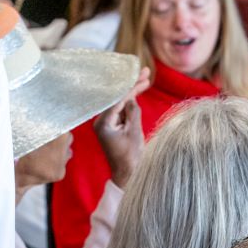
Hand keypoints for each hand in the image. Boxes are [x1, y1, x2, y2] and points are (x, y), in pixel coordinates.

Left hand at [94, 67, 148, 187]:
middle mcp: (101, 122)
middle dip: (132, 85)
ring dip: (132, 91)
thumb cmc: (131, 157)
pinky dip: (130, 102)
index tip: (143, 76)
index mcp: (103, 124)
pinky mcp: (111, 127)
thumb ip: (132, 112)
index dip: (131, 86)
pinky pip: (121, 110)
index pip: (118, 99)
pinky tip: (138, 92)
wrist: (128, 175)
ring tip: (145, 78)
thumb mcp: (134, 132)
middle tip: (146, 72)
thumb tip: (131, 99)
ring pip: (120, 102)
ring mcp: (106, 124)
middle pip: (117, 98)